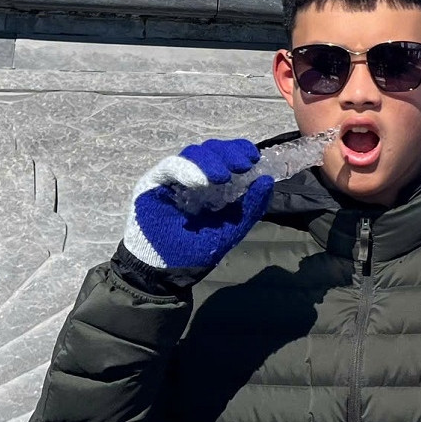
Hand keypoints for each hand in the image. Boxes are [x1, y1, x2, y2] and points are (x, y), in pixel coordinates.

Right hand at [121, 139, 272, 269]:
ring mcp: (172, 177)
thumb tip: (267, 179)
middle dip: (229, 153)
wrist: (164, 270)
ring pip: (193, 154)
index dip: (239, 150)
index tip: (254, 157)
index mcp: (212, 183)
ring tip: (223, 176)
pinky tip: (200, 182)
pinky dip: (188, 170)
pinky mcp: (153, 182)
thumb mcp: (229, 229)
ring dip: (211, 161)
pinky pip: (171, 167)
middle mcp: (192, 176)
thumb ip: (249, 207)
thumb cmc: (194, 251)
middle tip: (243, 164)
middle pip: (211, 150)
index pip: (225, 156)